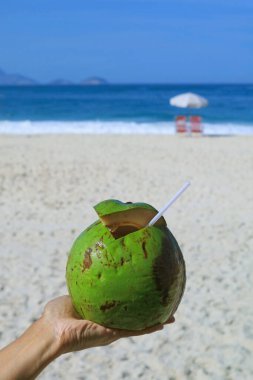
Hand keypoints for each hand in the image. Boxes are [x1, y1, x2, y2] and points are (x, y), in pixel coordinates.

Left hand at [43, 295, 174, 354]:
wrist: (53, 330)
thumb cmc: (57, 314)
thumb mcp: (75, 293)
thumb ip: (85, 283)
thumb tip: (91, 265)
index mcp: (103, 316)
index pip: (123, 308)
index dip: (135, 302)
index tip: (145, 294)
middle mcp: (111, 324)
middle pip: (135, 318)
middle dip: (149, 313)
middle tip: (164, 305)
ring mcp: (113, 331)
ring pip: (140, 326)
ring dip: (156, 321)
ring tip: (171, 315)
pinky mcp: (112, 334)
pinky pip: (135, 330)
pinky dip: (149, 327)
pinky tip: (162, 321)